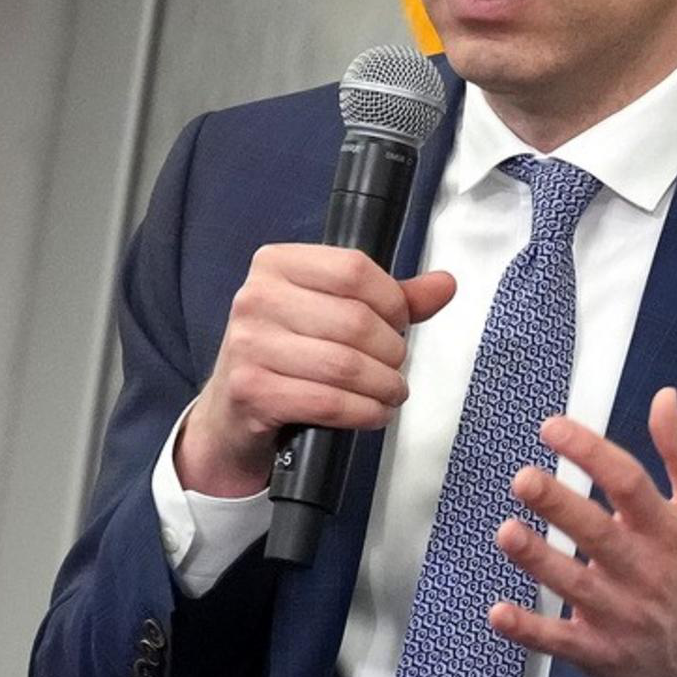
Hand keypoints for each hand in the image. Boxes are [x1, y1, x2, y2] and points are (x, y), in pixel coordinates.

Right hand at [173, 241, 459, 494]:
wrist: (233, 412)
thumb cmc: (289, 356)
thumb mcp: (332, 314)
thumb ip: (389, 299)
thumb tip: (444, 284)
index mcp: (276, 264)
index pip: (354, 269)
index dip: (392, 301)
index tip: (398, 324)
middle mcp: (256, 298)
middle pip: (355, 320)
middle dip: (391, 351)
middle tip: (395, 368)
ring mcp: (249, 345)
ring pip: (345, 365)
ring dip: (384, 386)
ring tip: (390, 393)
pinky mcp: (251, 390)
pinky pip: (329, 402)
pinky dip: (365, 412)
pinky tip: (373, 413)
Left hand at [490, 390, 676, 676]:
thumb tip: (666, 397)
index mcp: (668, 530)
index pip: (629, 484)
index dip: (591, 453)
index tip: (552, 428)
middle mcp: (644, 571)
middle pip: (599, 534)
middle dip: (560, 506)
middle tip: (524, 479)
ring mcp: (620, 614)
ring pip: (574, 585)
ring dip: (538, 560)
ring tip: (507, 533)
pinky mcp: (600, 651)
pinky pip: (560, 641)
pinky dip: (529, 630)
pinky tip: (498, 612)